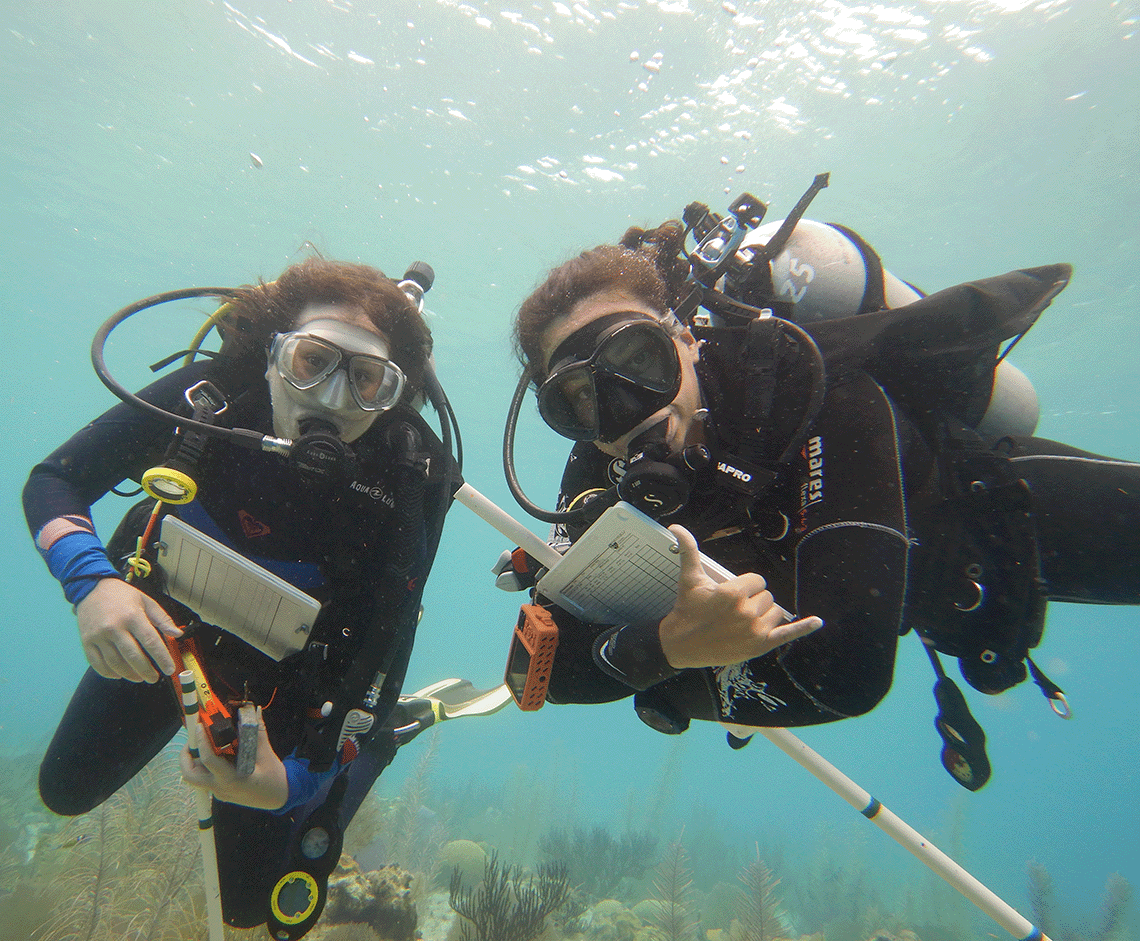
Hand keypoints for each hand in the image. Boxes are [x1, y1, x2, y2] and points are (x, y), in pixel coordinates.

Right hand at [75, 578, 182, 682]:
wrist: (91, 588)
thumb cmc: (123, 596)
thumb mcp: (146, 601)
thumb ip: (163, 619)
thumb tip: (178, 634)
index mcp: (132, 616)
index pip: (150, 641)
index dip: (162, 658)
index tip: (170, 669)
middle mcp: (114, 627)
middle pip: (133, 656)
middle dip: (146, 671)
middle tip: (154, 678)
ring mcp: (98, 636)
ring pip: (115, 663)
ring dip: (129, 674)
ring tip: (139, 677)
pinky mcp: (86, 642)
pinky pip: (97, 664)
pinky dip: (109, 673)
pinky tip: (119, 675)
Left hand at [180, 709, 287, 809]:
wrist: (279, 797)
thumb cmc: (273, 778)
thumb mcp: (266, 754)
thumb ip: (257, 731)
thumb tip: (255, 710)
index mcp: (231, 779)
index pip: (208, 760)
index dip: (202, 741)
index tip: (200, 726)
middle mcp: (220, 787)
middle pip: (190, 775)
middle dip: (185, 756)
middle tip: (192, 740)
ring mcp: (218, 792)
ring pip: (195, 777)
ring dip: (194, 760)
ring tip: (204, 744)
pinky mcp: (220, 792)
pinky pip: (206, 778)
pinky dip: (206, 764)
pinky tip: (218, 753)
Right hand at [658, 525, 822, 669]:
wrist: (680, 645)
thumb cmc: (686, 610)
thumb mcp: (689, 578)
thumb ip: (688, 550)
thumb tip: (676, 527)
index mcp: (733, 593)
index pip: (757, 580)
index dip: (745, 586)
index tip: (731, 595)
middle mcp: (746, 612)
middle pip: (767, 596)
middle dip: (753, 600)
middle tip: (732, 610)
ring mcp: (755, 630)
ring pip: (776, 612)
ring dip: (764, 613)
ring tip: (744, 620)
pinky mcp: (760, 646)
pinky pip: (787, 634)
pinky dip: (804, 628)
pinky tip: (817, 621)